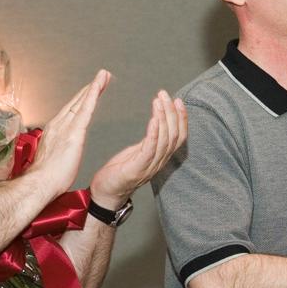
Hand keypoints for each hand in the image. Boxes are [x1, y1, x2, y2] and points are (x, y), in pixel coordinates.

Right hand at [27, 70, 110, 198]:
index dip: (80, 100)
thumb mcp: (50, 160)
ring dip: (93, 86)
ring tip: (104, 76)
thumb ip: (56, 152)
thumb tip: (59, 154)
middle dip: (88, 89)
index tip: (88, 91)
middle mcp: (58, 124)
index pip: (70, 111)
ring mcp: (66, 127)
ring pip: (82, 101)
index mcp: (53, 131)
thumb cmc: (45, 179)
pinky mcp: (74, 132)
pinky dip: (92, 94)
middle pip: (76, 102)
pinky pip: (86, 108)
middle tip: (101, 77)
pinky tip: (99, 85)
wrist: (39, 183)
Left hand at [89, 90, 186, 208]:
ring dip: (163, 118)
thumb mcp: (138, 152)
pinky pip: (150, 149)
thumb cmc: (119, 172)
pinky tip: (153, 119)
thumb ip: (150, 140)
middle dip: (172, 112)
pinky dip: (154, 133)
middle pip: (174, 135)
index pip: (179, 136)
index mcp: (160, 158)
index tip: (178, 100)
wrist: (105, 193)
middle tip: (165, 94)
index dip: (181, 118)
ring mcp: (149, 167)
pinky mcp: (137, 169)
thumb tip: (157, 122)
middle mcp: (159, 162)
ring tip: (158, 101)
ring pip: (165, 140)